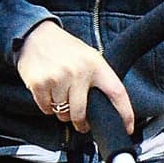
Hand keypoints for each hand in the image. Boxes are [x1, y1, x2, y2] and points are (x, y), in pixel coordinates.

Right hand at [16, 21, 134, 133]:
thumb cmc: (64, 48)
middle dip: (81, 123)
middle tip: (81, 123)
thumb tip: (107, 107)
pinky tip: (49, 92)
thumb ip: (98, 79)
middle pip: (81, 113)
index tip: (128, 127)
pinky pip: (46, 109)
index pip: (116, 92)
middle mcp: (78, 71)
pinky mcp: (40, 83)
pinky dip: (47, 106)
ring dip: (62, 112)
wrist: (35, 35)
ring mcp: (58, 78)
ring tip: (60, 96)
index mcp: (95, 64)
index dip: (125, 113)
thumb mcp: (88, 57)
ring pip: (63, 113)